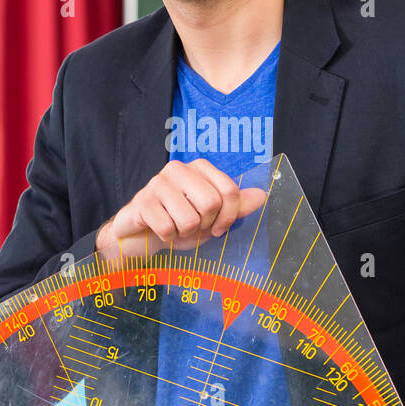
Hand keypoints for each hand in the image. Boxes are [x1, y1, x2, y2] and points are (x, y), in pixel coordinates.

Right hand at [95, 158, 267, 260]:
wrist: (142, 235)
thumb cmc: (179, 222)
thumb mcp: (212, 217)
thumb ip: (236, 206)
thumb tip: (263, 195)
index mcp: (200, 168)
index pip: (230, 191)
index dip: (229, 217)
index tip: (219, 228)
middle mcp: (179, 169)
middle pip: (211, 204)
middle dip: (205, 225)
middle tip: (193, 227)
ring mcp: (158, 183)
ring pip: (189, 219)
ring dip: (184, 233)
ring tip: (175, 228)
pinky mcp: (142, 201)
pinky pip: (167, 228)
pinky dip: (167, 237)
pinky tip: (160, 230)